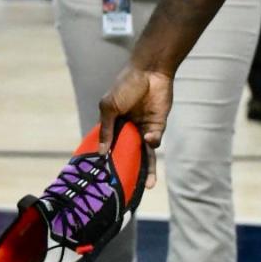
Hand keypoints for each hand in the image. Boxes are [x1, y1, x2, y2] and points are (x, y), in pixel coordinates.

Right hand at [98, 63, 173, 188]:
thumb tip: (102, 153)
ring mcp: (144, 128)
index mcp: (114, 125)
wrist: (150, 71)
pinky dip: (152, 141)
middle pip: (129, 155)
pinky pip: (155, 140)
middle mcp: (128, 130)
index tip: (105, 178)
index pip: (110, 147)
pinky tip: (148, 136)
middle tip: (128, 191)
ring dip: (147, 169)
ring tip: (148, 185)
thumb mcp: (109, 107)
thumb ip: (106, 129)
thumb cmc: (125, 85)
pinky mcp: (158, 125)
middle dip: (131, 172)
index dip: (109, 161)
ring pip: (145, 154)